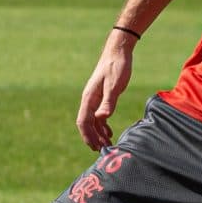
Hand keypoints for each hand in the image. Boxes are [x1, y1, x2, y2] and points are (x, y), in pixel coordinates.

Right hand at [76, 35, 134, 150]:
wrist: (118, 51)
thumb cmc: (117, 67)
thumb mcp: (115, 85)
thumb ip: (108, 102)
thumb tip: (101, 118)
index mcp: (89, 98)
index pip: (83, 121)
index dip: (88, 136)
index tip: (95, 147)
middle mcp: (89, 100)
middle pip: (86, 124)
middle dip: (92, 138)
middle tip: (102, 150)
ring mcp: (94, 98)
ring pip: (92, 121)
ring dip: (98, 134)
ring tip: (107, 144)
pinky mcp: (101, 97)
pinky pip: (98, 115)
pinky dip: (102, 126)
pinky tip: (109, 132)